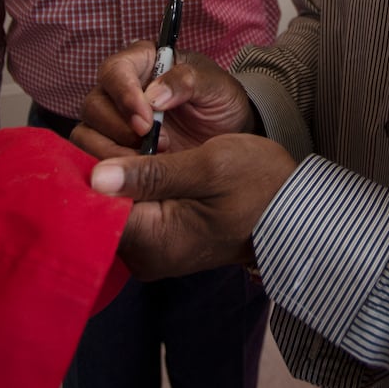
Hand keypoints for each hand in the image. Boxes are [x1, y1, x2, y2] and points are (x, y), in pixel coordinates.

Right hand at [73, 41, 255, 158]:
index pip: (115, 70)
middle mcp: (120, 89)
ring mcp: (113, 121)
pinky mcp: (113, 150)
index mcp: (142, 62)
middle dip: (120, 129)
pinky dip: (110, 167)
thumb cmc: (220, 101)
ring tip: (151, 160)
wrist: (230, 136)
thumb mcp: (214, 85)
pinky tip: (139, 175)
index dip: (124, 95)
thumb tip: (154, 95)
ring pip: (87, 132)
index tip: (145, 121)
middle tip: (156, 143)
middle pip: (94, 104)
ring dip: (113, 151)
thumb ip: (187, 82)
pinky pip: (92, 157)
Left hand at [90, 133, 295, 278]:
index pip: (95, 205)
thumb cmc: (259, 184)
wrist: (292, 209)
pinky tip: (154, 160)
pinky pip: (129, 207)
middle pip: (99, 205)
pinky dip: (134, 180)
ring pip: (112, 203)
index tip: (127, 133)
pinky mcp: (158, 239)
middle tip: (148, 135)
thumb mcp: (209, 166)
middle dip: (110, 162)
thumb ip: (150, 172)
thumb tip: (97, 177)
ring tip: (156, 145)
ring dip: (123, 168)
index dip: (98, 161)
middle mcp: (144, 255)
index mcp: (155, 241)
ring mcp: (150, 250)